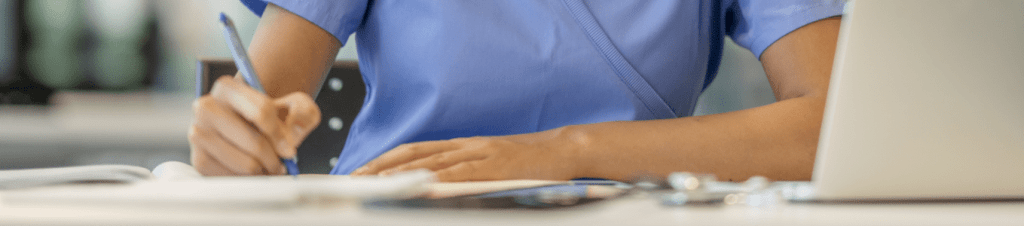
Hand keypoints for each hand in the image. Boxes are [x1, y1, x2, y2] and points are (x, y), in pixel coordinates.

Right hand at [188, 76, 320, 175]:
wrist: (247, 129)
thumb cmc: (271, 117)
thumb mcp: (294, 105)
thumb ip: (304, 111)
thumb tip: (295, 127)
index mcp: (227, 88)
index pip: (261, 111)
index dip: (280, 134)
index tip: (289, 148)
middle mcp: (206, 107)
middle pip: (255, 142)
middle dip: (274, 157)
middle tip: (280, 162)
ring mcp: (198, 134)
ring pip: (246, 164)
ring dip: (264, 170)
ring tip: (267, 166)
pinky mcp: (198, 159)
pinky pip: (232, 178)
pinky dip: (248, 180)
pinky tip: (251, 170)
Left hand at [350, 127, 588, 181]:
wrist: (563, 149)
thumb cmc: (528, 161)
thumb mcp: (490, 163)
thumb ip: (464, 172)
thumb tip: (435, 188)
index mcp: (463, 145)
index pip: (415, 150)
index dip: (386, 159)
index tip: (363, 171)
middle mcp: (466, 146)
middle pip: (415, 154)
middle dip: (382, 166)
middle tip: (355, 178)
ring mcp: (480, 154)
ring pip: (432, 162)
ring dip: (401, 173)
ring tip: (376, 183)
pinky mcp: (495, 165)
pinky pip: (461, 172)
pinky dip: (437, 179)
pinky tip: (420, 185)